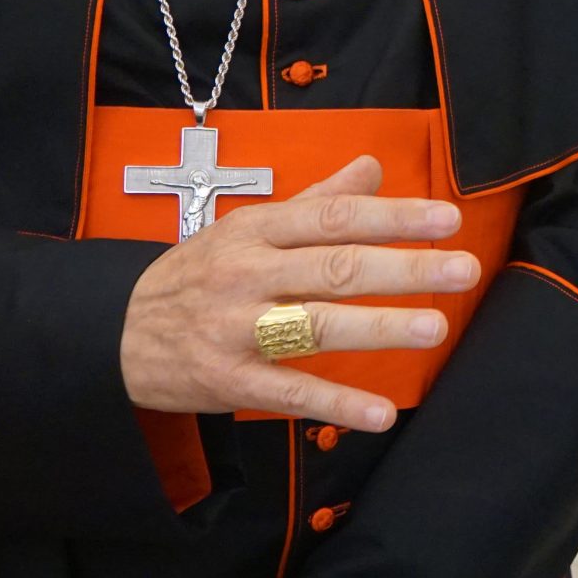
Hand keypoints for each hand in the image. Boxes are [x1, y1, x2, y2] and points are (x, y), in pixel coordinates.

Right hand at [122, 156, 478, 431]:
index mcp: (257, 229)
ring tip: (435, 326)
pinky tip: (382, 412)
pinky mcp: (228, 380)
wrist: (115, 332)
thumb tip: (372, 165)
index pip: (335, 217)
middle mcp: (248, 273)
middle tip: (462, 268)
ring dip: (379, 326)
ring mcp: (236, 328)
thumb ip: (315, 200)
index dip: (393, 216)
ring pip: (316, 325)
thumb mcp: (246, 226)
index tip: (447, 218)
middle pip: (335, 267)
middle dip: (403, 268)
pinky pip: (289, 392)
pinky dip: (337, 403)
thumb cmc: (194, 274)